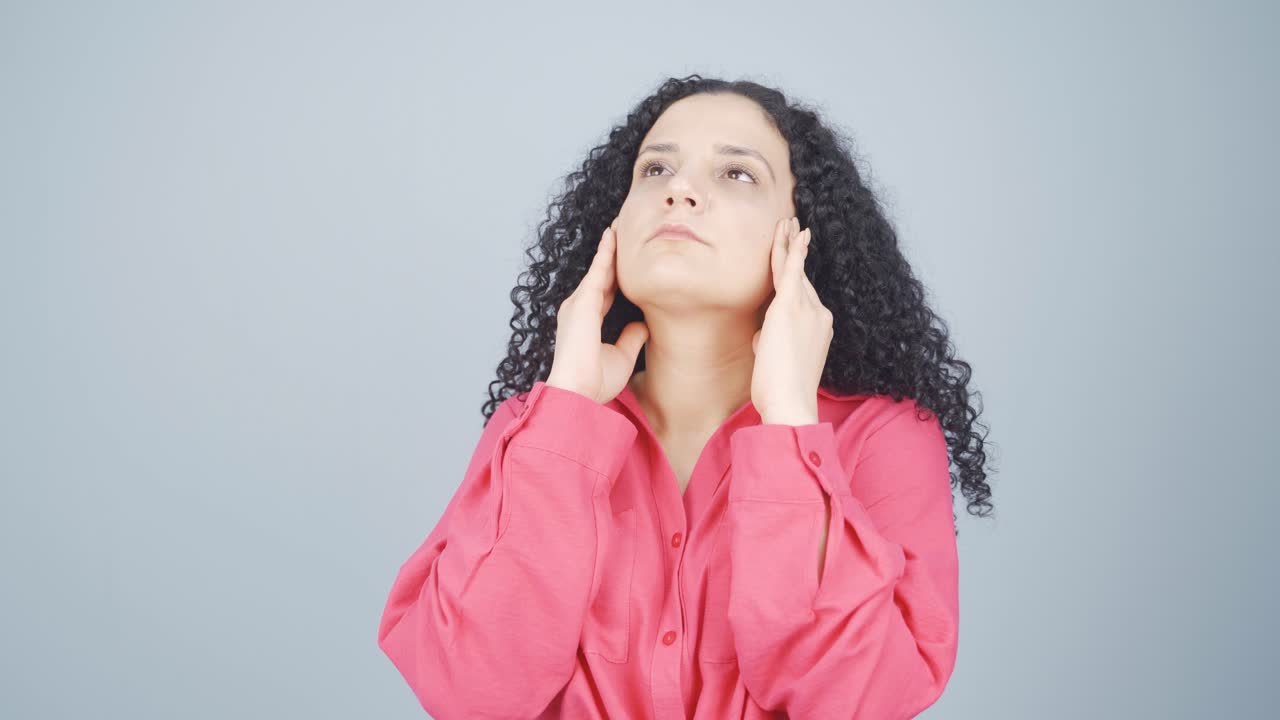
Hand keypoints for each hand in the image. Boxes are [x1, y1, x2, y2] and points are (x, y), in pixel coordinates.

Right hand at [546, 221, 648, 403]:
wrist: (578, 391)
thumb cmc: (595, 381)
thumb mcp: (622, 356)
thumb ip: (631, 338)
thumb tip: (643, 323)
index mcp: (587, 322)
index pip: (607, 292)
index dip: (617, 275)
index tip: (629, 260)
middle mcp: (580, 309)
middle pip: (601, 275)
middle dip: (612, 254)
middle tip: (623, 232)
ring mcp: (578, 304)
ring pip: (599, 269)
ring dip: (609, 247)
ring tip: (620, 226)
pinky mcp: (582, 302)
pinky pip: (597, 272)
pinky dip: (606, 253)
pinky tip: (613, 236)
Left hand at [749, 216, 832, 424]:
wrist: (790, 402)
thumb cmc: (781, 391)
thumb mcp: (777, 362)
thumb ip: (771, 343)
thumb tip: (761, 337)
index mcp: (819, 327)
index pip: (804, 297)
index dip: (797, 277)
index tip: (797, 258)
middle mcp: (819, 314)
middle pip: (802, 278)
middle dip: (796, 252)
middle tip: (795, 227)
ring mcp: (808, 310)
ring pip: (794, 271)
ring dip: (791, 244)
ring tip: (788, 221)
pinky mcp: (789, 308)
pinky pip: (793, 271)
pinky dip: (794, 250)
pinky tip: (795, 232)